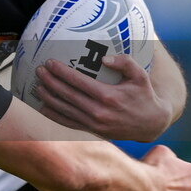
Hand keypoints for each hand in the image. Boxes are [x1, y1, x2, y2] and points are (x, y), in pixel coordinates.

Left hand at [34, 54, 171, 141]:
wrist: (152, 124)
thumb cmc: (145, 95)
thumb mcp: (141, 75)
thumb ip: (125, 62)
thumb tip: (104, 58)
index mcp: (109, 96)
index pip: (79, 82)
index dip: (62, 72)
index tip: (50, 62)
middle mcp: (99, 112)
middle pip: (68, 95)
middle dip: (51, 82)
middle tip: (39, 70)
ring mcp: (95, 124)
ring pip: (65, 110)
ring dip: (49, 98)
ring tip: (38, 86)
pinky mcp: (93, 131)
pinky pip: (69, 123)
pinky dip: (54, 115)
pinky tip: (43, 107)